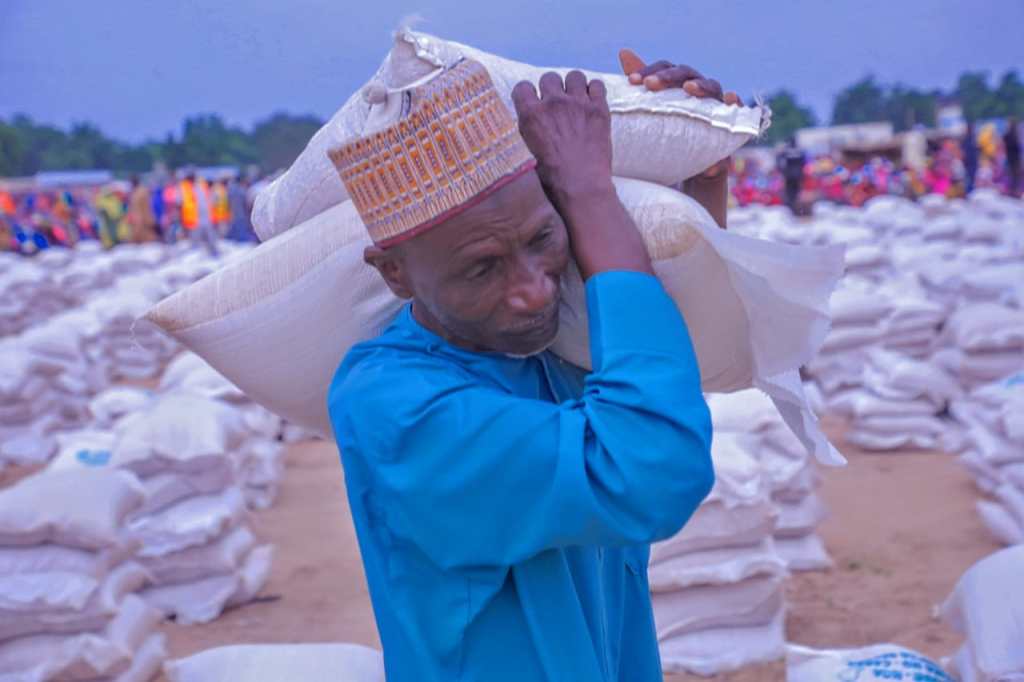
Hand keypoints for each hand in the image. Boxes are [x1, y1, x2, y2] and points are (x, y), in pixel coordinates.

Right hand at [512, 71, 651, 278]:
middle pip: (549, 77)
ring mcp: (578, 103)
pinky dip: (594, 91)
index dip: (527, 94)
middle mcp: (553, 103)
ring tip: (576, 99)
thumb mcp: (528, 153)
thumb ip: (529, 130)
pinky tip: (592, 103)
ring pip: (574, 75)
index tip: (532, 102)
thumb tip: (531, 121)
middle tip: (556, 104)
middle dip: (551, 88)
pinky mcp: (599, 108)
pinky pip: (597, 84)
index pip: (522, 87)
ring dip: (574, 85)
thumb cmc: (552, 179)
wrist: (582, 188)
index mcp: (531, 115)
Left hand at [619, 49, 741, 179]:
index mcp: (678, 83)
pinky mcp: (729, 120)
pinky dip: (734, 101)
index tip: (631, 81)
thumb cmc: (671, 131)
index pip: (665, 68)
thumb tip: (624, 52)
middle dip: (668, 77)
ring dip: (700, 85)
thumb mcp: (654, 111)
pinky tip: (730, 99)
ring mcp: (715, 102)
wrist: (692, 163)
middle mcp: (698, 88)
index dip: (650, 71)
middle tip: (650, 84)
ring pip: (711, 86)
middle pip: (685, 73)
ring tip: (689, 88)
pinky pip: (735, 108)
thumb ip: (643, 86)